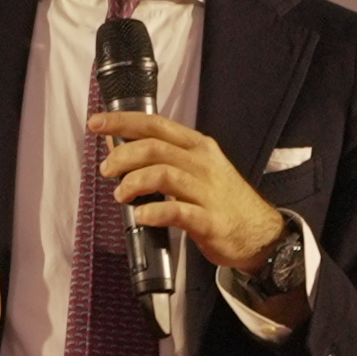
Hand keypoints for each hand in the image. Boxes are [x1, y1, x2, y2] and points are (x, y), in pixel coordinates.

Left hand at [90, 114, 285, 274]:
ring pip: (163, 174)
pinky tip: (142, 216)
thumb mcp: (195, 170)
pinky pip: (177, 211)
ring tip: (120, 195)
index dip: (123, 121)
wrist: (260, 233)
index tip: (96, 123)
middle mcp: (202, 164)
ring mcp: (207, 191)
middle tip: (106, 170)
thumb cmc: (222, 201)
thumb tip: (116, 144)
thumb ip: (159, 157)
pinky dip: (154, 212)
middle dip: (122, 156)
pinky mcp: (209, 220)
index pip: (155, 124)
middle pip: (154, 148)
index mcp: (197, 147)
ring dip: (133, 183)